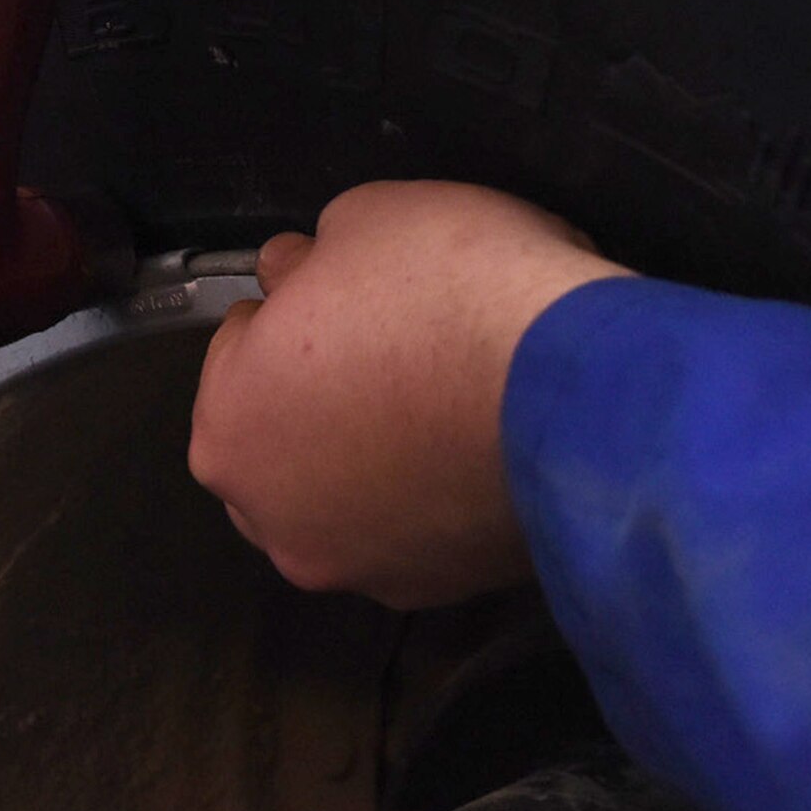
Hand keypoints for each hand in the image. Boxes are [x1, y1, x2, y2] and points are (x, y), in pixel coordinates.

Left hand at [189, 181, 632, 608]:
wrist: (581, 387)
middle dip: (322, 391)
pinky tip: (478, 443)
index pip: (241, 345)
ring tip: (445, 394)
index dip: (297, 305)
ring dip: (376, 452)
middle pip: (284, 434)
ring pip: (347, 493)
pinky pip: (417, 528)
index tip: (350, 289)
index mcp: (228, 427)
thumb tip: (292, 275)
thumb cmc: (449, 290)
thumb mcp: (362, 218)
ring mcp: (357, 568)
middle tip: (394, 340)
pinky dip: (434, 493)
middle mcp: (273, 519)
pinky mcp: (439, 592)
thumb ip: (307, 260)